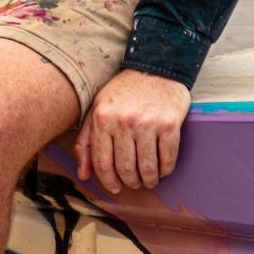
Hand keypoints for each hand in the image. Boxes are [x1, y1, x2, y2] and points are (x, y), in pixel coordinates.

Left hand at [74, 68, 189, 193]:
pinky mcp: (169, 124)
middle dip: (130, 183)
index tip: (115, 187)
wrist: (155, 67)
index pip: (102, 163)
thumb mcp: (97, 110)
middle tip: (134, 183)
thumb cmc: (123, 92)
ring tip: (149, 179)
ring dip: (149, 180)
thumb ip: (86, 142)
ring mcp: (148, 123)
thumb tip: (83, 174)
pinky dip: (165, 170)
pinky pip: (168, 158)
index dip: (108, 181)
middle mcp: (124, 122)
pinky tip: (163, 169)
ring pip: (147, 168)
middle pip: (125, 169)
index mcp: (103, 119)